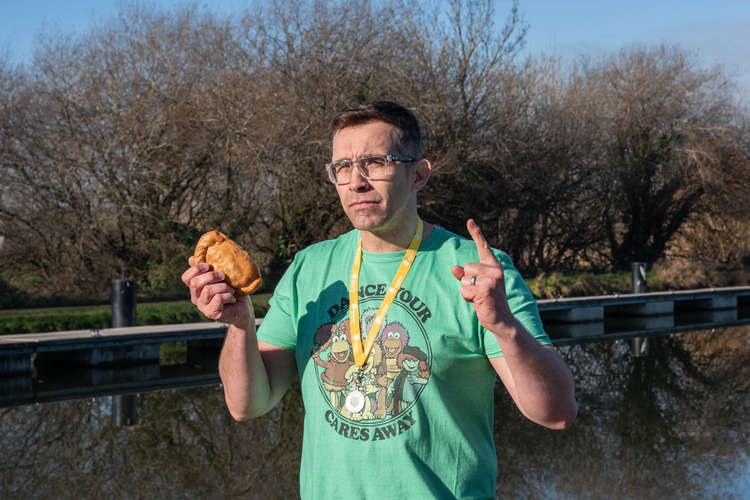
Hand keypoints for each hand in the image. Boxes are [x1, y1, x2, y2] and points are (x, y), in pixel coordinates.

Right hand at [181, 256, 253, 327]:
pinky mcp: (210, 313)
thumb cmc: (232, 291)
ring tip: (231, 290)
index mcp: (196, 288)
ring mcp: (202, 306)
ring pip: (208, 290)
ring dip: (223, 287)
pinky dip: (228, 296)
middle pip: (195, 282)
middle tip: (223, 276)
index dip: (196, 269)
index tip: (209, 265)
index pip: (186, 277)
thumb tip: (191, 258)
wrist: (242, 310)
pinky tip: (232, 298)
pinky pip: (218, 298)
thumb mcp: (221, 278)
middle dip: (211, 276)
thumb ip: (208, 269)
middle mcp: (196, 297)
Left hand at [451, 219, 513, 333]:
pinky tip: (479, 302)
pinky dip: (467, 298)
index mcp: (494, 266)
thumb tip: (454, 268)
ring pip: (464, 279)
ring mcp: (491, 280)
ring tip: (479, 298)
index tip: (469, 220)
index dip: (476, 233)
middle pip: (467, 267)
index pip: (483, 247)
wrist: (502, 320)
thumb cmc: (488, 302)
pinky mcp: (485, 290)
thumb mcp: (476, 285)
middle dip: (467, 281)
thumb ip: (466, 275)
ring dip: (467, 291)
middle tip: (479, 292)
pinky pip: (464, 290)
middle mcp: (495, 270)